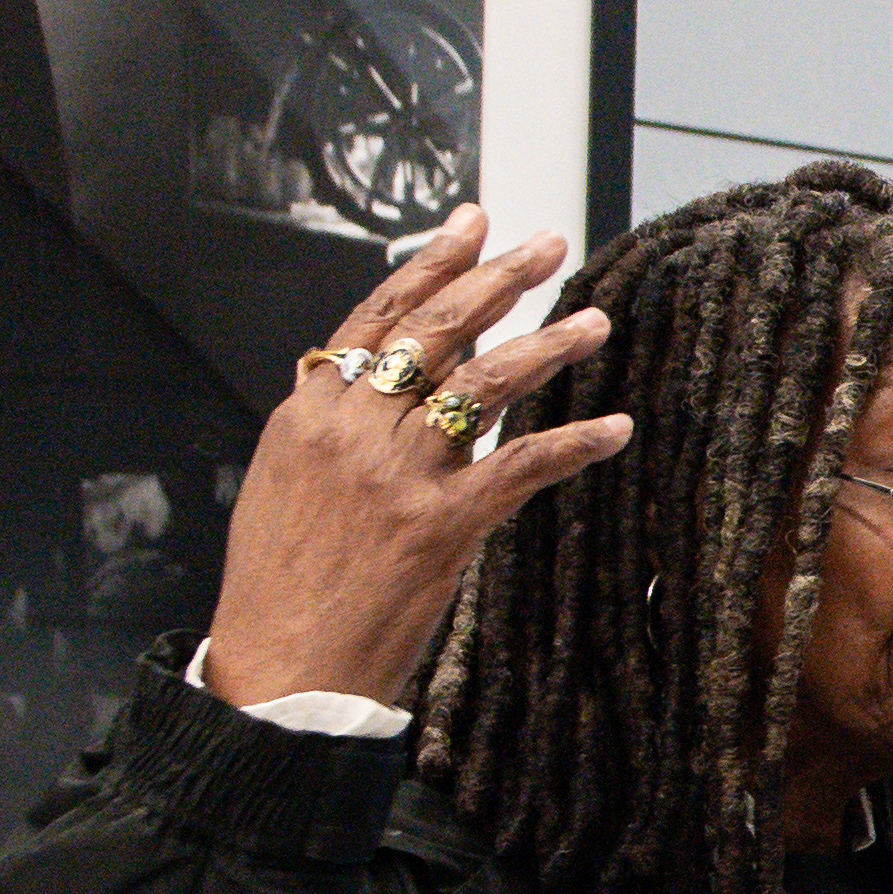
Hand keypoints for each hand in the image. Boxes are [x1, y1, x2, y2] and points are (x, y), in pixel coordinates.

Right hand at [201, 207, 629, 704]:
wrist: (278, 669)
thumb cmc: (276, 587)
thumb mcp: (280, 485)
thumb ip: (325, 427)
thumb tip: (366, 383)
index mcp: (310, 414)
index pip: (379, 317)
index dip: (430, 264)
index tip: (473, 224)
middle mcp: (354, 430)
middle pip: (437, 331)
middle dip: (498, 279)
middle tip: (546, 244)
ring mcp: (399, 474)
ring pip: (486, 383)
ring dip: (549, 345)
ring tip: (595, 321)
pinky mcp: (442, 523)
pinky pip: (522, 466)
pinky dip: (574, 442)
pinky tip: (616, 427)